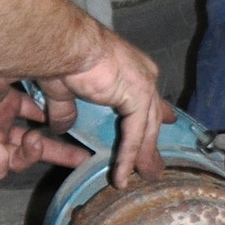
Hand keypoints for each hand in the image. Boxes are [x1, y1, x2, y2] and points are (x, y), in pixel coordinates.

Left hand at [0, 56, 87, 179]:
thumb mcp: (16, 65)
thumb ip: (41, 79)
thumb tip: (70, 82)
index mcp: (4, 98)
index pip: (37, 116)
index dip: (59, 125)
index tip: (82, 131)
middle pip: (30, 144)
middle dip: (57, 152)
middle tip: (82, 159)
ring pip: (15, 161)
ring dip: (30, 154)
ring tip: (32, 140)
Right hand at [36, 34, 172, 188]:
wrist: (67, 46)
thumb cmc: (64, 59)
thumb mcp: (65, 90)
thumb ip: (67, 110)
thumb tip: (59, 128)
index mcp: (128, 68)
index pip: (144, 100)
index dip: (151, 116)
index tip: (164, 124)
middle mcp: (143, 74)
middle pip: (151, 116)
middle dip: (152, 142)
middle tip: (155, 165)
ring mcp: (144, 85)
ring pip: (147, 128)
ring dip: (145, 156)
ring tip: (146, 177)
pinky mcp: (139, 98)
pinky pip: (135, 135)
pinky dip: (128, 157)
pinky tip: (122, 177)